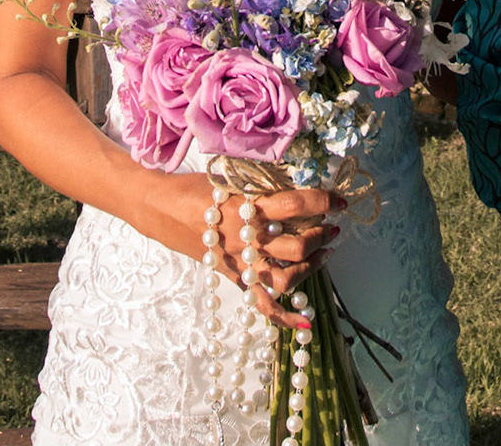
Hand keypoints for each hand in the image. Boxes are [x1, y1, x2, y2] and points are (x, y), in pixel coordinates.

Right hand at [149, 173, 344, 328]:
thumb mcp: (230, 179)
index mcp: (246, 209)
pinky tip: (304, 322)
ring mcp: (240, 263)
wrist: (160, 210)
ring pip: (285, 277)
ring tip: (325, 252)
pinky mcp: (234, 278)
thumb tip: (299, 185)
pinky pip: (261, 304)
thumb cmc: (195, 189)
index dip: (322, 202)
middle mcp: (246, 238)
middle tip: (332, 227)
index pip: (294, 206)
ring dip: (312, 267)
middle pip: (295, 246)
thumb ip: (262, 185)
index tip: (340, 200)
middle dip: (321, 236)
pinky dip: (284, 318)